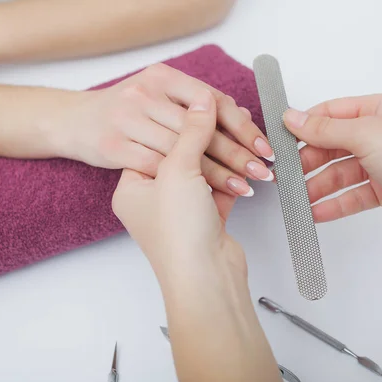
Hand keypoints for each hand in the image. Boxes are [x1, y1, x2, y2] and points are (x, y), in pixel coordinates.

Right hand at [70, 63, 274, 196]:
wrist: (72, 123)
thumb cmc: (125, 117)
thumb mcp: (160, 102)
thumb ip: (196, 109)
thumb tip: (243, 115)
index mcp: (160, 75)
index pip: (210, 99)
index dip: (239, 122)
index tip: (261, 143)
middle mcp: (143, 92)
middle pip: (200, 127)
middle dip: (235, 150)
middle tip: (262, 168)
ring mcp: (125, 119)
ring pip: (183, 149)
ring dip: (219, 170)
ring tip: (247, 183)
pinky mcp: (113, 147)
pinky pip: (159, 167)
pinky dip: (189, 183)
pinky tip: (214, 193)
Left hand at [112, 90, 287, 381]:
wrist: (205, 279)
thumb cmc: (178, 235)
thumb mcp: (178, 171)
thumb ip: (191, 132)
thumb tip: (202, 101)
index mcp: (132, 187)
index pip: (154, 141)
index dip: (179, 120)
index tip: (200, 101)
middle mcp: (153, 199)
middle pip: (181, 155)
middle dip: (208, 135)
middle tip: (226, 111)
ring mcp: (180, 211)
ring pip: (204, 171)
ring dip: (227, 153)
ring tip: (245, 128)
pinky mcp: (205, 220)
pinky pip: (220, 188)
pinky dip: (235, 174)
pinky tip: (249, 155)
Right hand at [283, 93, 381, 257]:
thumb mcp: (365, 135)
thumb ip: (325, 128)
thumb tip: (292, 117)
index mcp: (380, 109)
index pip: (332, 112)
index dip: (305, 126)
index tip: (281, 140)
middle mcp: (381, 133)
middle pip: (332, 145)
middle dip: (308, 162)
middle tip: (286, 175)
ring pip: (339, 173)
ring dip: (317, 187)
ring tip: (299, 200)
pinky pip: (351, 194)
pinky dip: (333, 204)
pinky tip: (316, 212)